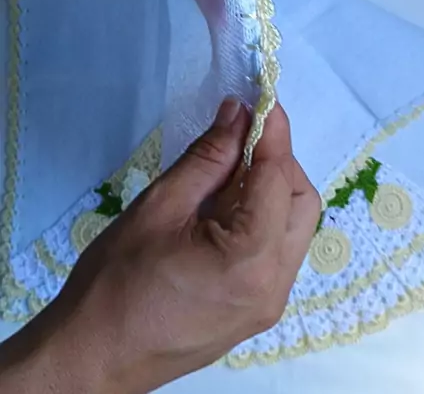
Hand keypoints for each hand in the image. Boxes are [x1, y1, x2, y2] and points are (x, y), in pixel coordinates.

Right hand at [0, 101, 319, 393]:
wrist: (93, 356)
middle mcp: (275, 285)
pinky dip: (262, 216)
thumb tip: (238, 113)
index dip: (272, 131)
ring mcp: (269, 303)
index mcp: (251, 259)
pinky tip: (227, 202)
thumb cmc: (116, 282)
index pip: (278, 176)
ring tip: (229, 166)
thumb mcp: (159, 206)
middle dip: (277, 159)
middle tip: (241, 133)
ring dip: (271, 186)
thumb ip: (207, 157)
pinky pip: (276, 250)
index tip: (261, 97)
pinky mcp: (256, 310)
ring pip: (293, 226)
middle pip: (300, 201)